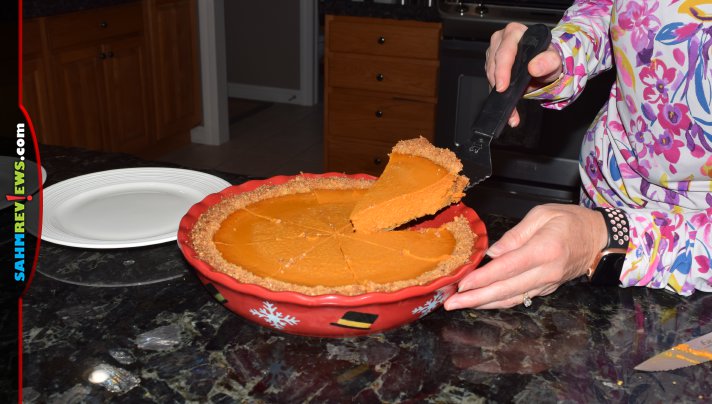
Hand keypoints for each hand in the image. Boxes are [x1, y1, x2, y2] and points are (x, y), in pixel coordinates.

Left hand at [444, 204, 607, 309]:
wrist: (600, 239)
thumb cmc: (571, 220)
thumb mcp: (542, 214)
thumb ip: (515, 234)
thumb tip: (492, 253)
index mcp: (544, 250)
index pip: (507, 268)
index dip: (482, 278)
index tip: (462, 284)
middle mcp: (546, 271)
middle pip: (506, 289)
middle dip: (476, 298)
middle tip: (451, 303)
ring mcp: (547, 283)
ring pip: (512, 298)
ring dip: (484, 304)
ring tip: (461, 305)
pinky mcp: (547, 288)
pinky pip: (520, 298)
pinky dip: (500, 302)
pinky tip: (483, 302)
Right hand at [486, 22, 562, 126]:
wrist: (544, 66)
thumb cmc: (547, 58)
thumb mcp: (554, 59)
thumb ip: (548, 61)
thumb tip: (534, 67)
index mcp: (515, 32)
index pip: (505, 51)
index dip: (502, 70)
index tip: (503, 87)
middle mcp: (501, 40)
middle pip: (493, 64)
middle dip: (499, 84)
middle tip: (507, 101)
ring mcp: (494, 53)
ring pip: (490, 75)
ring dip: (498, 94)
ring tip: (511, 111)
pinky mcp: (491, 66)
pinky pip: (491, 83)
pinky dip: (499, 99)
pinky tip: (509, 111)